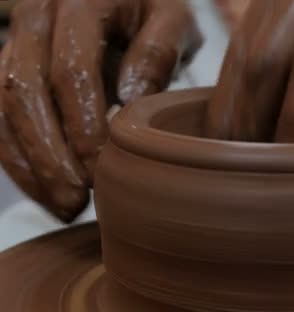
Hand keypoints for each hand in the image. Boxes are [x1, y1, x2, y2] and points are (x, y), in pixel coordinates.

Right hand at [0, 0, 201, 221]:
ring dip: (28, 163)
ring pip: (1, 107)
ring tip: (62, 207)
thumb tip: (128, 97)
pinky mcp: (11, 66)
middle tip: (76, 200)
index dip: (81, 125)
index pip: (71, 71)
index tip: (99, 169)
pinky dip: (18, 157)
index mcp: (79, 3)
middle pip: (24, 91)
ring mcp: (16, 42)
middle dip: (48, 154)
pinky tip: (45, 191)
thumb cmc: (156, 11)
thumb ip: (157, 53)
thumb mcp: (173, 21)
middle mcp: (36, 18)